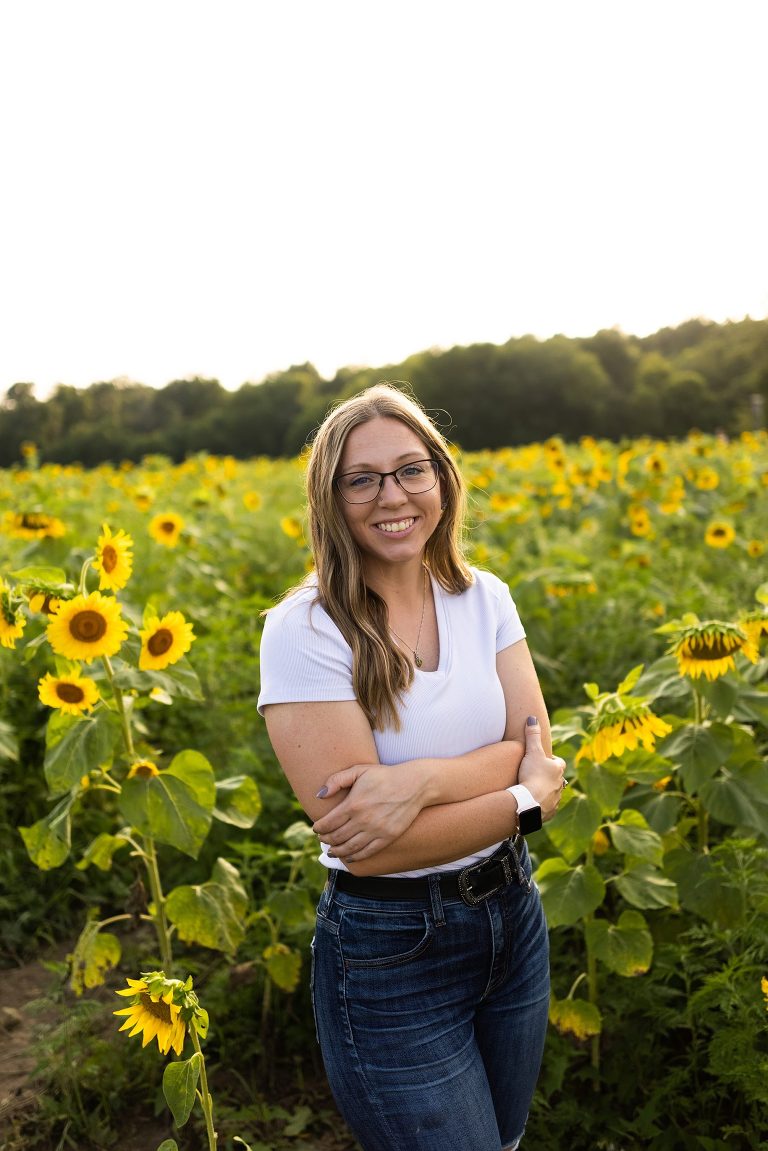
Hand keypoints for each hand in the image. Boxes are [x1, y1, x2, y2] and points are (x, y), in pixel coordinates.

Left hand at [312, 763, 426, 861]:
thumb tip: (319, 795)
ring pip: (349, 848)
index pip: (328, 823)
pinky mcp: (388, 838)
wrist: (414, 785)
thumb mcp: (359, 770)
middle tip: (322, 839)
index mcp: (353, 804)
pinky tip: (348, 856)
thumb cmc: (384, 775)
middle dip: (326, 840)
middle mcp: (363, 820)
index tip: (316, 828)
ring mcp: (376, 831)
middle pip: (336, 837)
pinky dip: (355, 857)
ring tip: (331, 851)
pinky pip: (367, 852)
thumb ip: (337, 780)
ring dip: (337, 851)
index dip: (319, 828)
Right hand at [517, 716, 565, 822]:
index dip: (552, 761)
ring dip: (546, 792)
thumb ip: (532, 735)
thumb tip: (532, 717)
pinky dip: (543, 806)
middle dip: (549, 777)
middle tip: (537, 775)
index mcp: (558, 770)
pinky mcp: (550, 813)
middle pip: (557, 779)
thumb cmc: (532, 775)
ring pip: (554, 794)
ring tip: (534, 791)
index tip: (543, 760)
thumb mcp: (532, 752)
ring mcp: (556, 800)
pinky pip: (548, 808)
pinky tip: (534, 804)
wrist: (529, 803)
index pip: (559, 763)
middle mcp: (560, 785)